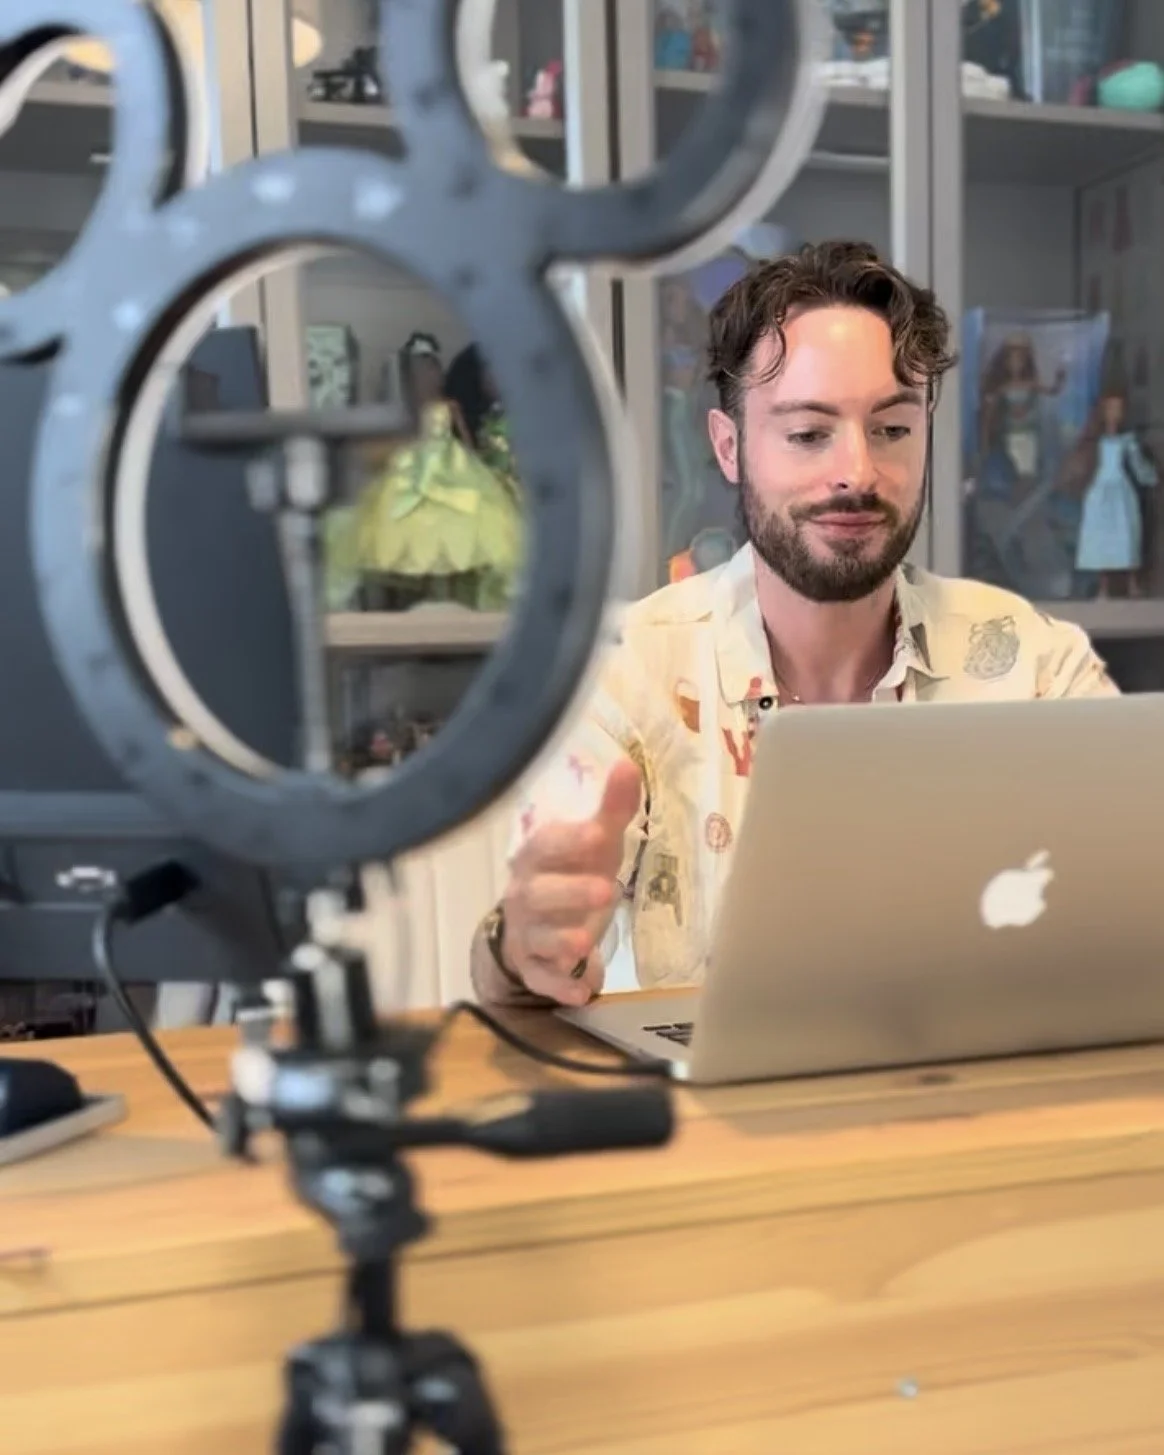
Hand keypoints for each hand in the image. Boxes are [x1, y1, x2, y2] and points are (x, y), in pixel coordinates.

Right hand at [501, 758, 641, 1005]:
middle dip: (568, 891)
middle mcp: (525, 893)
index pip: (546, 844)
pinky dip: (558, 986)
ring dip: (559, 939)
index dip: (570, 841)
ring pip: (536, 936)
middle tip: (605, 889)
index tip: (599, 834)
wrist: (535, 924)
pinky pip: (540, 978)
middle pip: (537, 893)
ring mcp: (527, 933)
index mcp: (538, 856)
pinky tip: (581, 991)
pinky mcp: (534, 967)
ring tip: (583, 943)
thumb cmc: (570, 873)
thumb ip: (611, 809)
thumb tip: (628, 764)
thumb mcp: (594, 843)